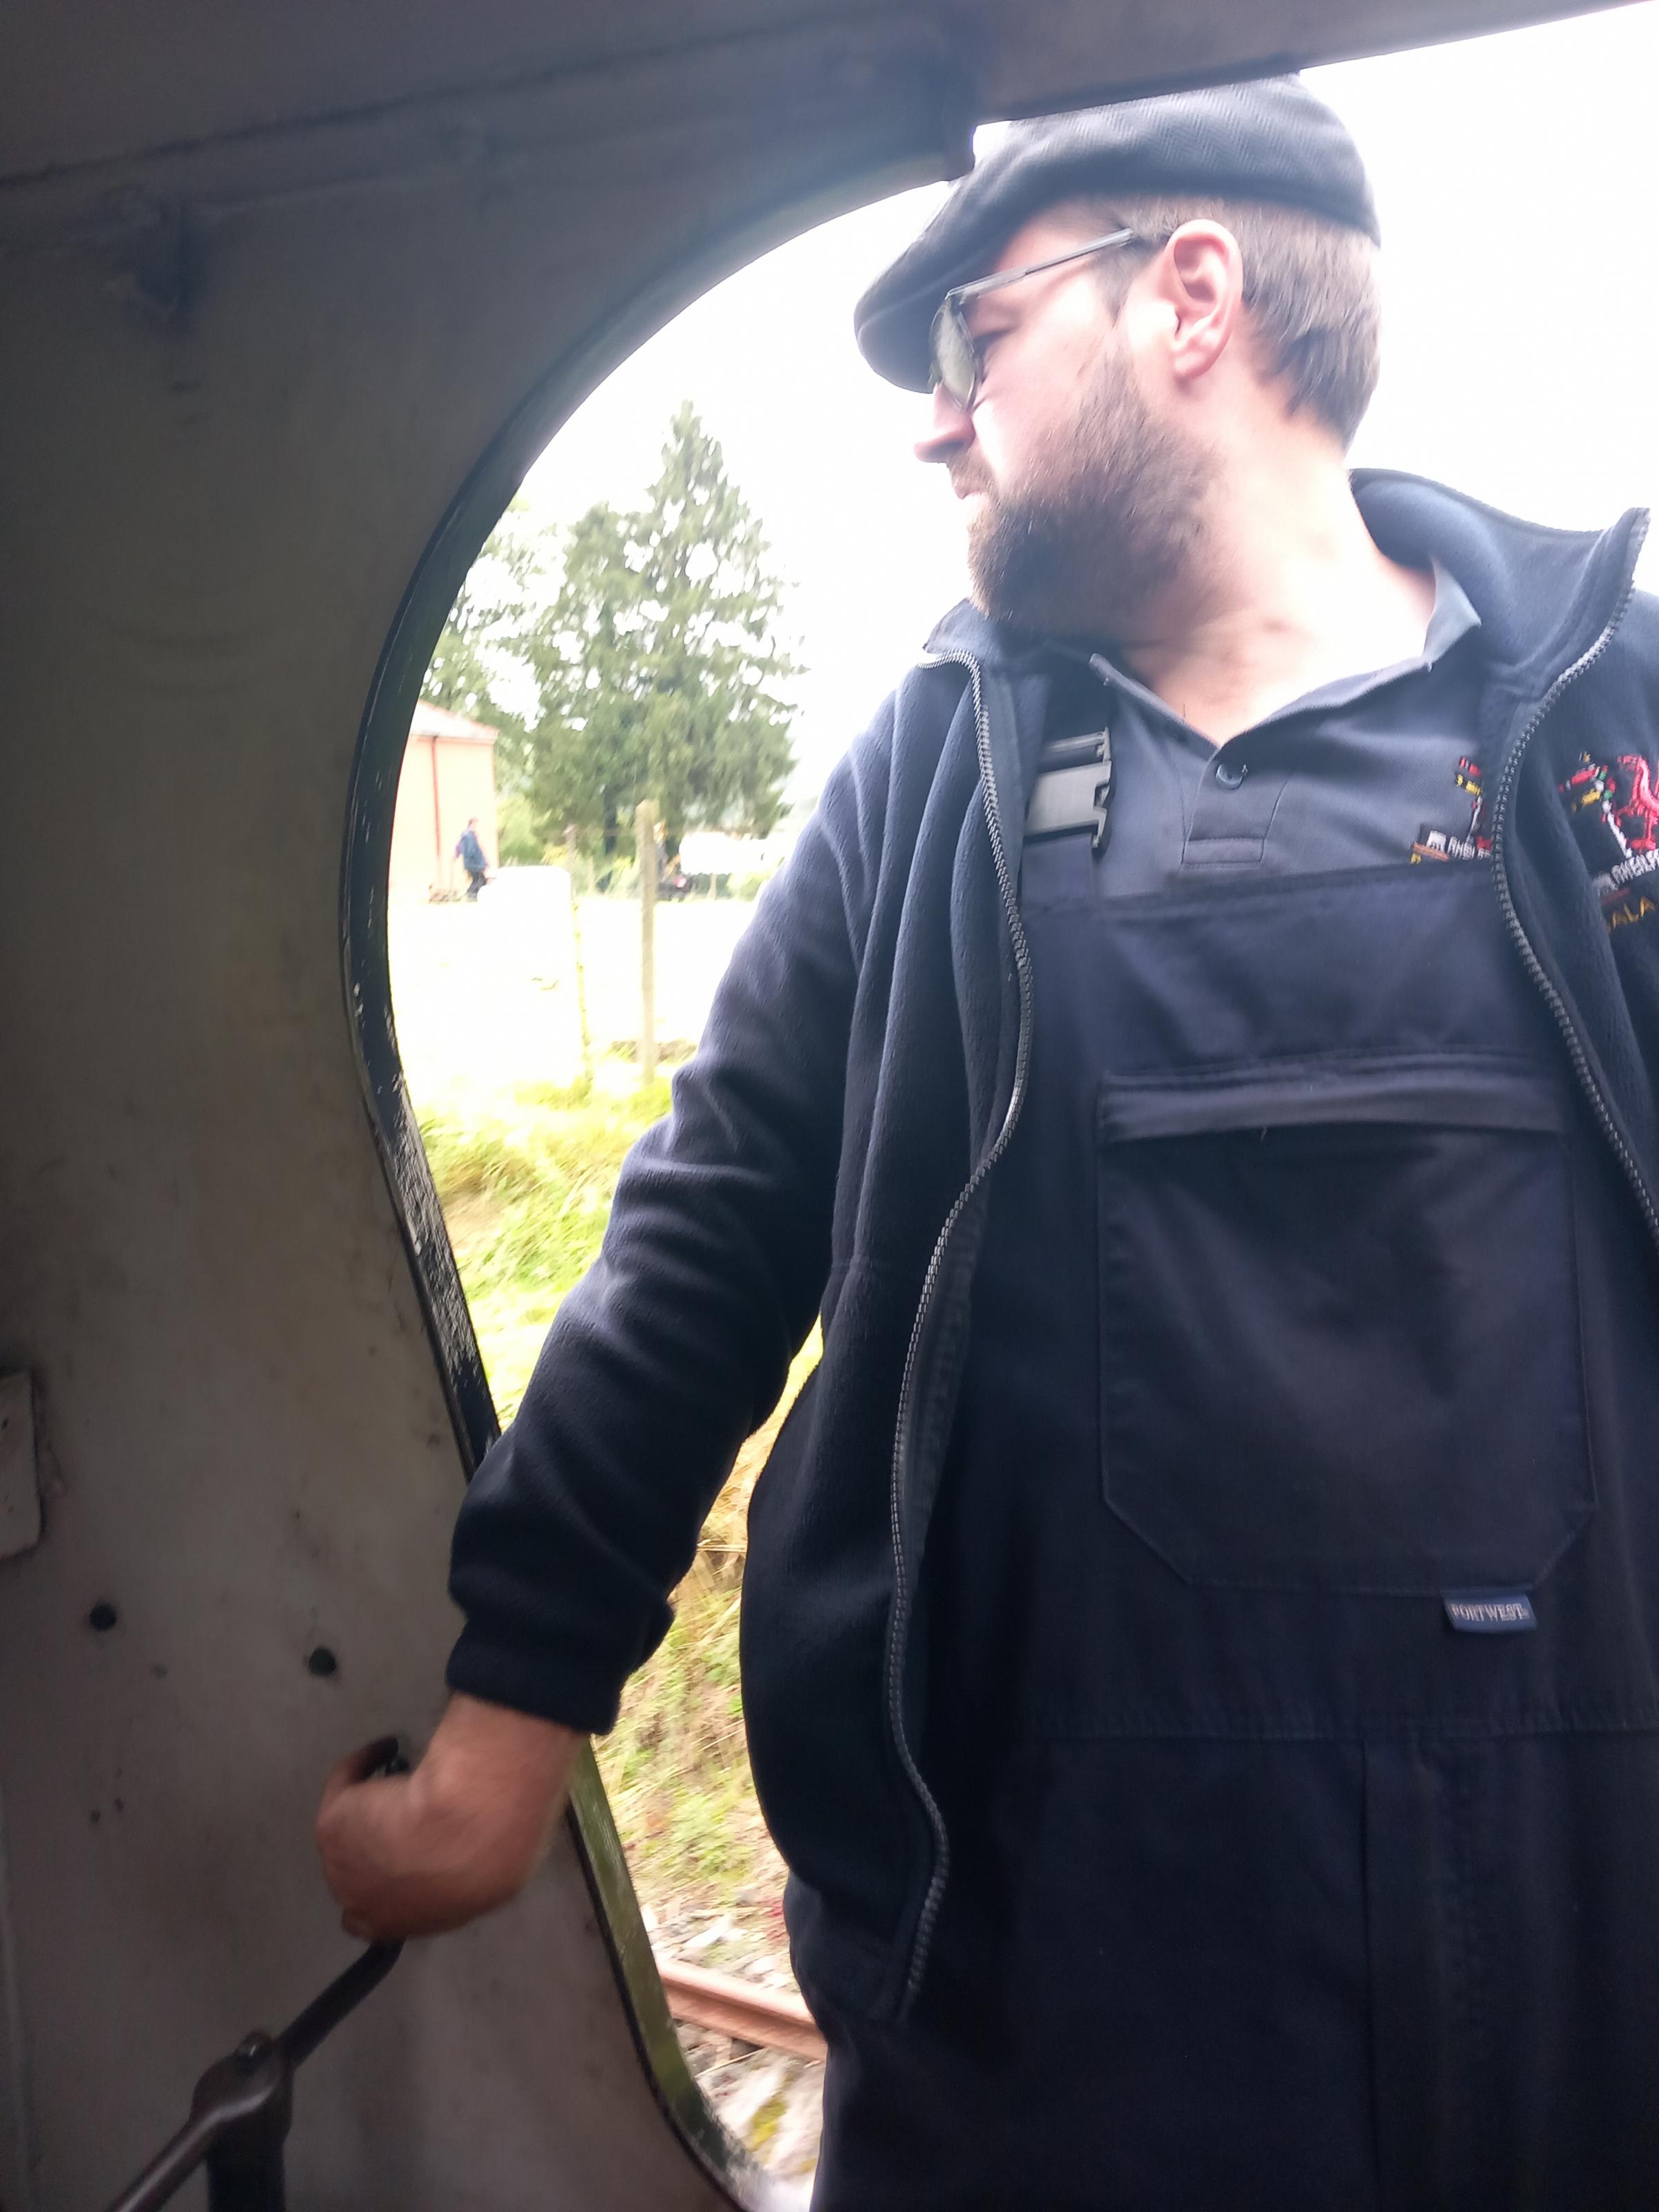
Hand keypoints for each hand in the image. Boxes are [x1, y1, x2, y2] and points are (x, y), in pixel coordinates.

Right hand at [315, 1693, 582, 1941]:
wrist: (463, 1829)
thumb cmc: (485, 1860)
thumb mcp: (483, 1881)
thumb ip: (461, 1879)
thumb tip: (468, 1861)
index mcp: (401, 1924)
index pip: (376, 1918)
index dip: (387, 1886)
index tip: (407, 1855)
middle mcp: (362, 1904)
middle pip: (359, 1874)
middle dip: (377, 1846)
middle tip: (405, 1812)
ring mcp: (340, 1866)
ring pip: (349, 1830)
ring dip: (368, 1808)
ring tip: (401, 1780)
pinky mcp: (332, 1825)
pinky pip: (344, 1785)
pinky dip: (362, 1765)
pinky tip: (388, 1747)